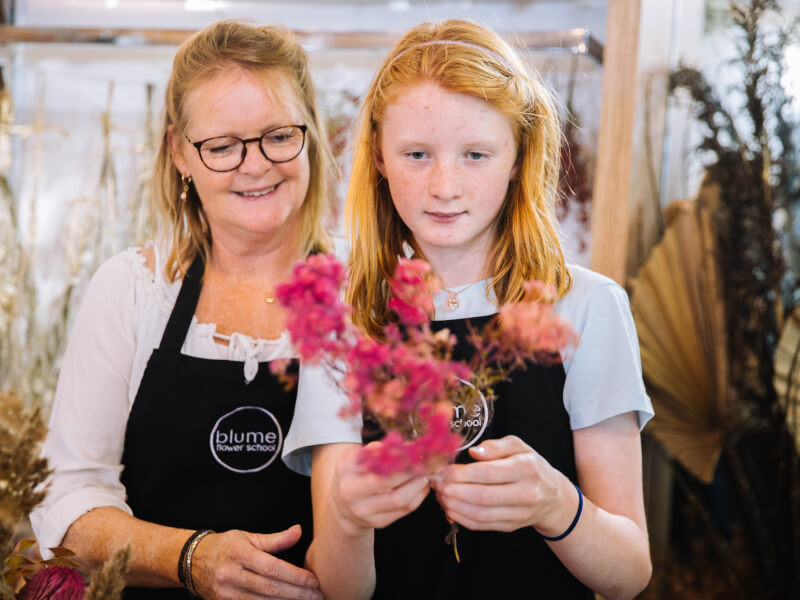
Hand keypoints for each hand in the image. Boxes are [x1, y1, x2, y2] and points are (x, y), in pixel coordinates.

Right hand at [190, 525, 322, 599]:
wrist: (191, 561)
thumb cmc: (225, 546)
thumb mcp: (248, 537)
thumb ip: (275, 539)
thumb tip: (298, 531)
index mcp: (240, 554)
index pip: (273, 568)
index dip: (296, 576)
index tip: (314, 581)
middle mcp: (232, 576)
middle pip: (270, 589)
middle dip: (297, 594)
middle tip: (318, 596)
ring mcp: (227, 594)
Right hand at [331, 442, 430, 532]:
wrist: (342, 506)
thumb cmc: (353, 475)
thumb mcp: (355, 458)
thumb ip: (375, 450)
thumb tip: (402, 445)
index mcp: (347, 473)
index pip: (377, 467)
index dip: (399, 460)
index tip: (413, 451)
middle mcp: (353, 495)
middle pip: (390, 486)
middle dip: (412, 473)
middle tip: (426, 462)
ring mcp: (366, 513)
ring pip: (402, 501)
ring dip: (419, 485)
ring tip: (426, 473)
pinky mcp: (379, 522)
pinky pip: (405, 510)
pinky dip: (418, 495)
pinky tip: (422, 484)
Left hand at [433, 435, 571, 532]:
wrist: (553, 497)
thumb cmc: (531, 466)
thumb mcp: (519, 447)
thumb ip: (496, 446)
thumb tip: (474, 452)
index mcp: (526, 469)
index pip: (488, 473)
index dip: (461, 473)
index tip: (443, 469)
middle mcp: (525, 494)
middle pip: (482, 496)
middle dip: (453, 491)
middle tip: (436, 483)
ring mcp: (519, 514)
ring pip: (480, 514)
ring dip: (454, 506)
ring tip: (440, 495)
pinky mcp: (511, 527)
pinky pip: (482, 525)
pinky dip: (461, 518)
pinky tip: (450, 508)